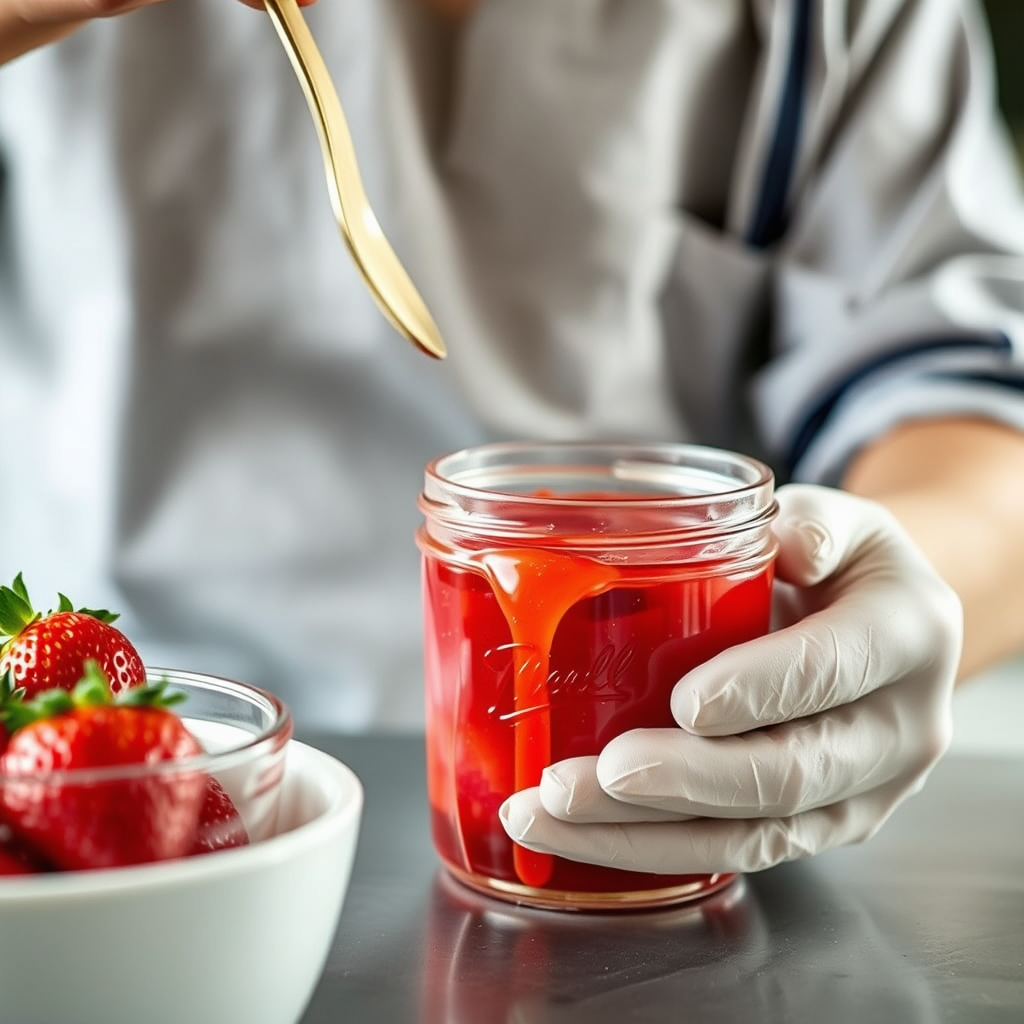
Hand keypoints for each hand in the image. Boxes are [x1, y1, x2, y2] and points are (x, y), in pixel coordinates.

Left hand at [499, 484, 962, 874]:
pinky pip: (740, 851)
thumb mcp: (841, 523)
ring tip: (550, 814)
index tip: (685, 703)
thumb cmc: (844, 566)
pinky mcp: (822, 825)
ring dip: (645, 833)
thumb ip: (813, 524)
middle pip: (791, 772)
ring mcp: (865, 790)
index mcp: (907, 634)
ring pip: (757, 833)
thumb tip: (784, 541)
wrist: (881, 628)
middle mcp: (901, 728)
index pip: (833, 667)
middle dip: (682, 780)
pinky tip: (585, 835)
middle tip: (588, 775)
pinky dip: (657, 848)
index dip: (760, 689)